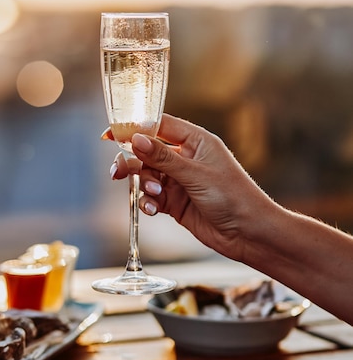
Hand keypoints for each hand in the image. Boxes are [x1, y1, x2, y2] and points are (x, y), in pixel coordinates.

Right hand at [105, 114, 272, 261]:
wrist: (249, 233)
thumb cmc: (232, 197)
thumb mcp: (195, 174)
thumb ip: (163, 158)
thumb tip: (135, 139)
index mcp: (196, 141)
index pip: (159, 126)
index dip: (134, 128)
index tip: (110, 133)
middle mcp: (186, 159)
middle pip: (147, 152)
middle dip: (132, 163)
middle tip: (117, 173)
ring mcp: (180, 182)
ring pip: (147, 176)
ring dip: (143, 185)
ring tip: (152, 194)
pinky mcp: (176, 203)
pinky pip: (152, 198)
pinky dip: (148, 202)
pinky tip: (153, 210)